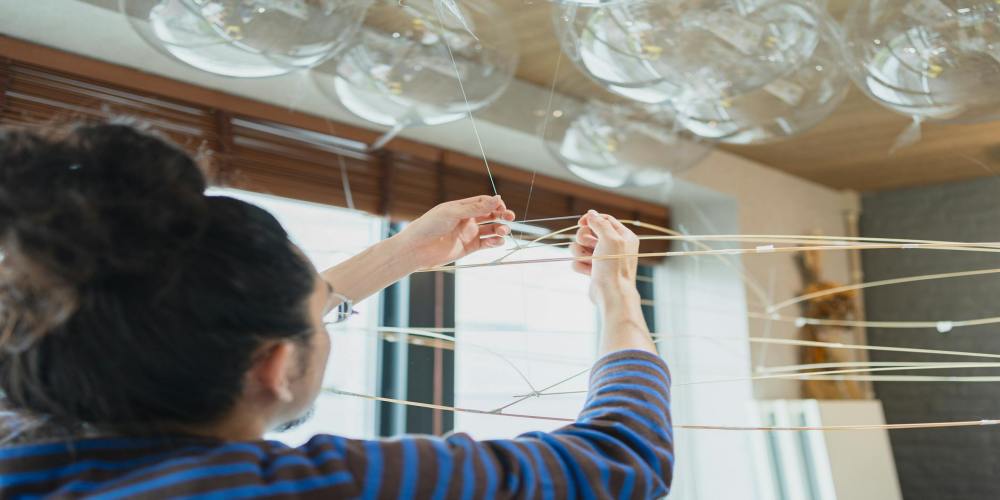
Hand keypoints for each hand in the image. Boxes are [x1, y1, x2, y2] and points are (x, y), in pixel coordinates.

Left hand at [392, 195, 515, 268]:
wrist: (417, 249)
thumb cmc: (429, 226)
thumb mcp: (453, 212)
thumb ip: (476, 207)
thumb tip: (497, 198)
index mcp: (462, 207)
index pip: (484, 202)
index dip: (495, 203)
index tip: (502, 207)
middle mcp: (467, 219)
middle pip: (491, 215)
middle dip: (502, 215)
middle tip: (510, 217)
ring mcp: (469, 234)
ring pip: (491, 229)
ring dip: (500, 229)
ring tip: (502, 231)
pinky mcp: (469, 248)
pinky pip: (487, 243)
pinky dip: (495, 242)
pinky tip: (496, 241)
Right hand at [570, 210, 639, 305]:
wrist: (612, 294)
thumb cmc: (615, 267)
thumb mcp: (611, 239)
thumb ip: (600, 223)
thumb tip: (591, 213)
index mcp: (623, 236)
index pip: (604, 219)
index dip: (591, 219)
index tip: (581, 223)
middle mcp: (613, 246)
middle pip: (588, 232)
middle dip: (584, 239)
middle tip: (591, 246)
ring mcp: (602, 258)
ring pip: (579, 247)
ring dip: (580, 253)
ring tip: (590, 262)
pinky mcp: (592, 269)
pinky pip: (577, 261)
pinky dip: (580, 266)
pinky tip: (589, 273)